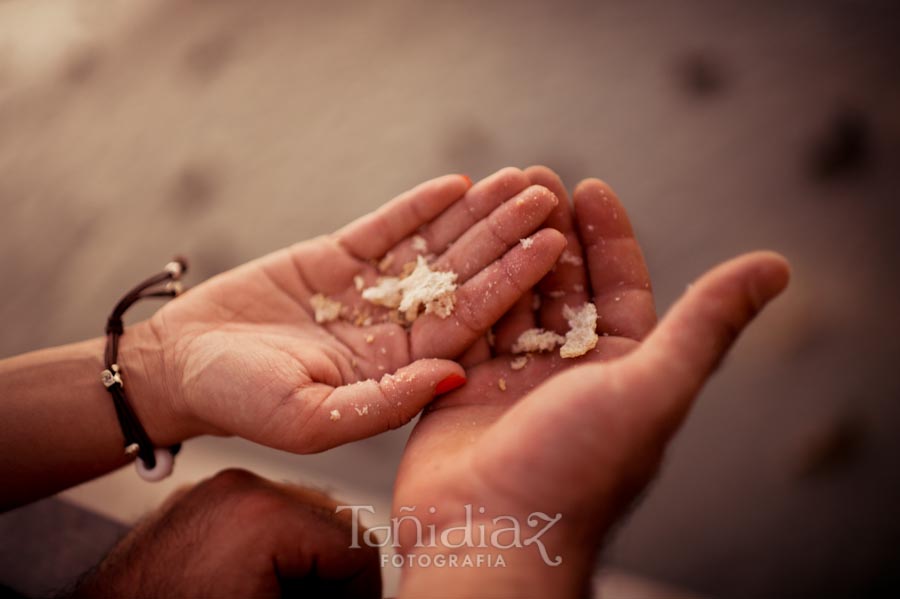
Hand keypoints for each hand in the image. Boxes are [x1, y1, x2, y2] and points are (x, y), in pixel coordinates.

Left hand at [68, 469, 378, 598]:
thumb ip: (334, 597)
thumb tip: (363, 592)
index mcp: (266, 516)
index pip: (357, 546)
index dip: (363, 592)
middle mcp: (244, 487)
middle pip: (335, 524)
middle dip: (336, 574)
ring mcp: (220, 489)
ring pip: (304, 516)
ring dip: (310, 560)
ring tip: (291, 595)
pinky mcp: (203, 501)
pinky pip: (264, 514)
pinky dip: (276, 548)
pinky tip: (264, 582)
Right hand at [129, 168, 566, 451]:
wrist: (182, 366)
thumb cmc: (242, 402)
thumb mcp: (312, 418)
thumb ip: (385, 403)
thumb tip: (455, 377)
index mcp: (402, 371)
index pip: (469, 320)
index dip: (511, 280)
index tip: (551, 244)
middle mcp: (398, 331)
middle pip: (462, 276)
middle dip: (504, 235)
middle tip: (546, 194)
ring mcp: (372, 293)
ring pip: (432, 248)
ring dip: (474, 213)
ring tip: (516, 178)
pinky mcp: (341, 260)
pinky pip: (388, 229)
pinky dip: (419, 206)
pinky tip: (457, 183)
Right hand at [391, 167, 789, 596]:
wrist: (488, 532)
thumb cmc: (577, 467)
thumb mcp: (653, 386)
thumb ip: (706, 324)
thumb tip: (776, 266)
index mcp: (621, 374)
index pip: (620, 290)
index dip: (609, 238)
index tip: (590, 187)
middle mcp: (569, 374)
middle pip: (563, 288)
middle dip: (550, 232)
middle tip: (534, 176)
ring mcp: (513, 380)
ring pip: (514, 299)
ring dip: (508, 250)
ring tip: (496, 199)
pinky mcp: (463, 386)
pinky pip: (469, 324)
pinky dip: (466, 286)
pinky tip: (459, 247)